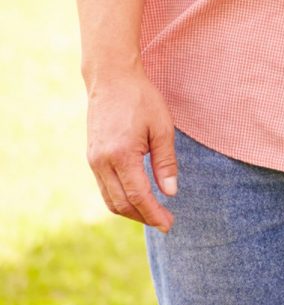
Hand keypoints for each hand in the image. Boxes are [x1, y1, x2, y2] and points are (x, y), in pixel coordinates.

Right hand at [85, 66, 177, 230]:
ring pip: (110, 199)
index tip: (169, 224)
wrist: (111, 80)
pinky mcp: (92, 158)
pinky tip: (137, 198)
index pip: (138, 196)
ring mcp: (93, 161)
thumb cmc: (141, 100)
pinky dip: (120, 198)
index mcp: (121, 155)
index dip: (154, 214)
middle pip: (121, 203)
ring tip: (153, 214)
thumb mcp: (162, 127)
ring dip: (131, 211)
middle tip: (165, 223)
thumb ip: (166, 162)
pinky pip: (105, 187)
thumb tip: (170, 193)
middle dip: (143, 217)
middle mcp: (102, 162)